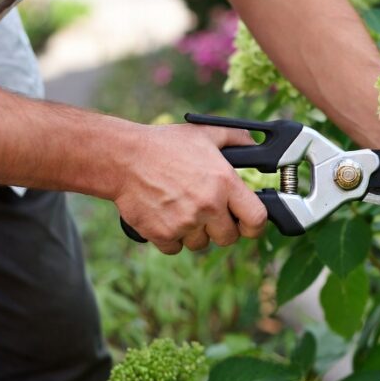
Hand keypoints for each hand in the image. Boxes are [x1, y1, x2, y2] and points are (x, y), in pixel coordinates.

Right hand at [112, 124, 267, 253]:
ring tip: (182, 208)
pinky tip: (166, 215)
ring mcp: (184, 223)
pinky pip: (176, 248)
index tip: (247, 224)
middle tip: (209, 212)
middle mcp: (208, 206)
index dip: (255, 226)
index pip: (256, 220)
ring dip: (195, 232)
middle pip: (229, 238)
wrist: (123, 158)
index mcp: (224, 183)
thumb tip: (254, 145)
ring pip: (201, 244)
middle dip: (221, 228)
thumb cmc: (165, 145)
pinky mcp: (162, 235)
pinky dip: (171, 237)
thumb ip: (236, 138)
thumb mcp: (205, 132)